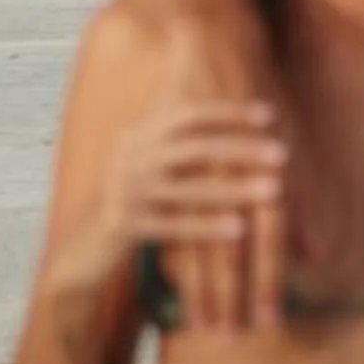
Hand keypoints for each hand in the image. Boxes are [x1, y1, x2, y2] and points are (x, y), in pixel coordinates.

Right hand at [41, 100, 285, 333]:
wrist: (81, 251)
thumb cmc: (132, 206)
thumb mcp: (151, 169)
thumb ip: (183, 148)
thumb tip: (239, 127)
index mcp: (138, 136)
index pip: (188, 113)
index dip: (230, 112)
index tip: (270, 114)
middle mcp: (128, 157)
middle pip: (192, 146)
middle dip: (241, 148)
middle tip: (282, 154)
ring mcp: (123, 190)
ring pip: (187, 187)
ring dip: (234, 188)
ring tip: (274, 191)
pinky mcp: (121, 225)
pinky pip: (172, 225)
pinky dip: (208, 227)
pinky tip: (240, 230)